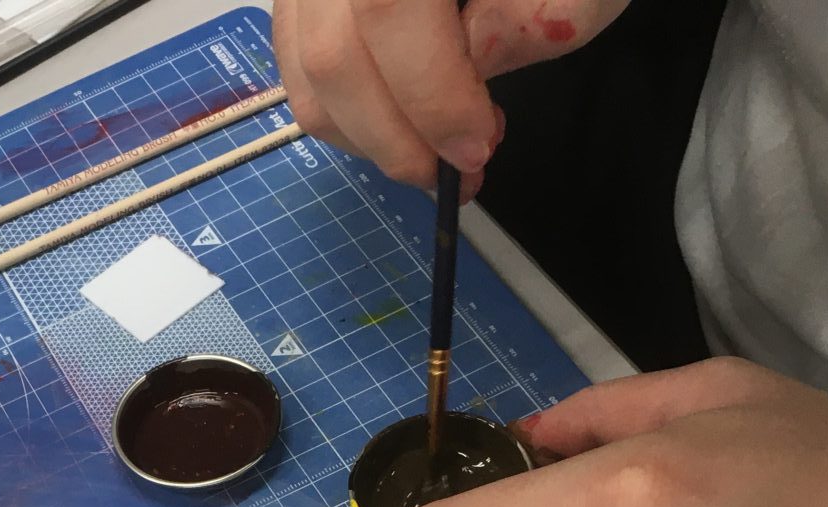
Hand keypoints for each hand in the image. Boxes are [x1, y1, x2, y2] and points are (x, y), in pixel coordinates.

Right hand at [274, 0, 629, 195]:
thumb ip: (528, 23)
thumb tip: (465, 100)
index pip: (389, 13)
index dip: (431, 99)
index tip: (476, 150)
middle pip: (332, 56)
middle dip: (395, 139)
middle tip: (453, 170)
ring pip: (306, 71)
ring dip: (368, 134)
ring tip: (431, 140)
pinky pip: (298, 62)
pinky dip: (345, 108)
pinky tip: (398, 112)